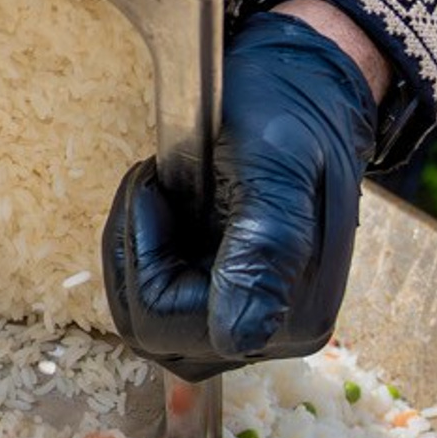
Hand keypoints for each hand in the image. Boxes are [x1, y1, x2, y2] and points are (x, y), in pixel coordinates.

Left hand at [103, 6, 386, 381]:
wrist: (301, 96)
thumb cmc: (283, 118)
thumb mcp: (271, 165)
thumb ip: (262, 249)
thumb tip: (239, 341)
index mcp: (294, 315)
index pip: (161, 319)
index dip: (143, 251)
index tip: (160, 187)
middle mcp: (278, 336)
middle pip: (148, 329)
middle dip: (135, 254)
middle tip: (160, 188)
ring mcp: (253, 328)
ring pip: (143, 321)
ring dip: (137, 254)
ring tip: (168, 197)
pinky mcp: (232, 308)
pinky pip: (154, 306)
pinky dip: (145, 256)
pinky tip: (172, 214)